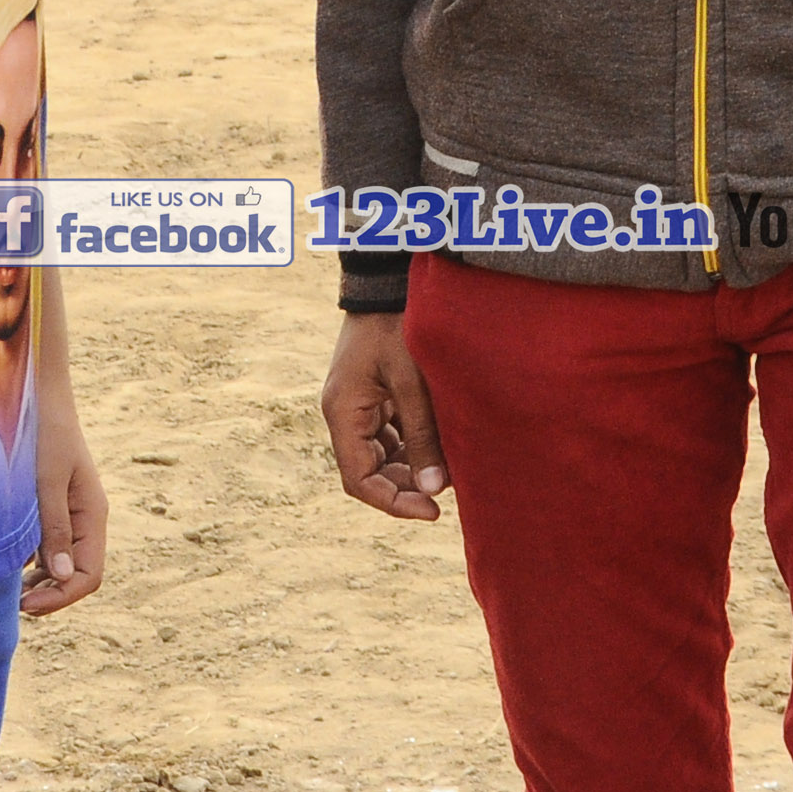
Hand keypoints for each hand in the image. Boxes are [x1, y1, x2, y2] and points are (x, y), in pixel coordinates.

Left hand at [23, 400, 107, 616]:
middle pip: (77, 575)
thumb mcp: (47, 481)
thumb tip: (64, 576)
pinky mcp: (53, 508)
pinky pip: (49, 546)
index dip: (61, 597)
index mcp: (93, 516)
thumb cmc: (44, 433)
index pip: (89, 575)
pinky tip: (9, 563)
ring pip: (63, 564)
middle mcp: (86, 520)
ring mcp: (70, 514)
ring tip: (9, 590)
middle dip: (50, 594)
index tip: (25, 604)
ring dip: (41, 582)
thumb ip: (55, 528)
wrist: (39, 396)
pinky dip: (32, 563)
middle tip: (13, 603)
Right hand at [322, 311, 448, 518]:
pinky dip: (414, 445)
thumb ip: (422, 435)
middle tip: (445, 494)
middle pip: (369, 471)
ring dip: (412, 467)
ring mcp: (359, 404)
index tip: (431, 511)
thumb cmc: (397, 325)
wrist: (387, 280)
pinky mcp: (374, 395)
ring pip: (382, 455)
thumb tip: (434, 489)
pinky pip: (391, 434)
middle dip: (406, 487)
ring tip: (449, 469)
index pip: (359, 480)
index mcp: (343, 413)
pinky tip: (442, 445)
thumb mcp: (412, 381)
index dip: (393, 503)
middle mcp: (344, 414)